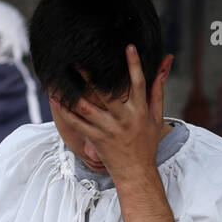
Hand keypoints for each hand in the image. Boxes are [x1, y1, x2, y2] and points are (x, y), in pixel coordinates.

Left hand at [53, 45, 173, 181]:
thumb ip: (158, 90)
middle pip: (107, 93)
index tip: (128, 47)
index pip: (139, 83)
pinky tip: (55, 99)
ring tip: (61, 76)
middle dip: (92, 77)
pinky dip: (65, 111)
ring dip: (73, 92)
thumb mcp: (156, 117)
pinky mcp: (96, 139)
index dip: (134, 65)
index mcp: (140, 112)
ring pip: (88, 108)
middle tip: (79, 60)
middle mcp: (124, 119)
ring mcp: (109, 129)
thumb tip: (166, 62)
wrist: (136, 173)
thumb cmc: (147, 144)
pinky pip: (78, 123)